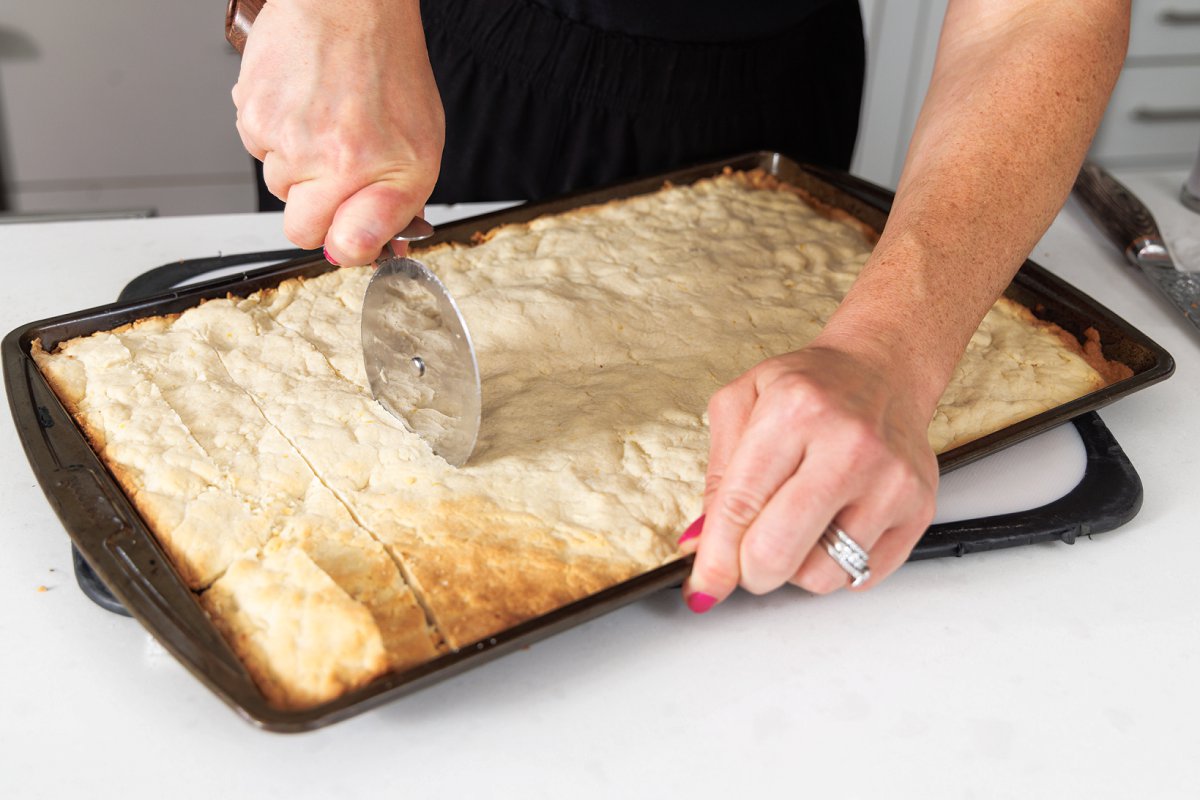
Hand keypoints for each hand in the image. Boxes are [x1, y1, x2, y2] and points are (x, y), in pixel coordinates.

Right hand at [231, 0, 443, 265]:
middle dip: (318, 207)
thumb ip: (396, 206)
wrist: (349, 4)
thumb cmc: (389, 69)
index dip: (346, 243)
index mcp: (373, 171)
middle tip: (338, 167)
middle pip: (300, 227)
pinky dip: (277, 132)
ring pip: (278, 185)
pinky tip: (302, 103)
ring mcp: (285, 137)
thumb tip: (376, 248)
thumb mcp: (419, 148)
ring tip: (325, 119)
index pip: (342, 247)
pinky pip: (258, 148)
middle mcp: (327, 159)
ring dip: (298, 164)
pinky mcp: (252, 114)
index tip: (351, 232)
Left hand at [680, 342, 938, 610]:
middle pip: (778, 552)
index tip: (703, 588)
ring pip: (821, 575)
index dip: (715, 559)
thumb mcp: (742, 402)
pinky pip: (862, 576)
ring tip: (798, 526)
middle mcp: (848, 446)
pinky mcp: (918, 508)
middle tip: (747, 557)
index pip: (741, 506)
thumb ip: (716, 472)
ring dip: (796, 567)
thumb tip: (701, 543)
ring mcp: (889, 480)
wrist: (883, 370)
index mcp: (795, 412)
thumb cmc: (811, 387)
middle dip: (750, 571)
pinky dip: (837, 566)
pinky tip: (833, 526)